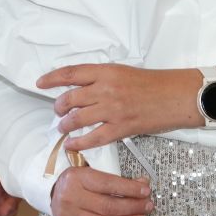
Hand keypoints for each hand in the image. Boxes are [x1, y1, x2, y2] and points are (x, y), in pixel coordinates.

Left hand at [37, 64, 202, 150]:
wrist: (175, 96)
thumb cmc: (152, 83)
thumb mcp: (123, 72)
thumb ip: (102, 78)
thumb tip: (80, 87)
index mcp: (106, 71)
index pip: (71, 73)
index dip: (52, 78)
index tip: (40, 83)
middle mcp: (106, 89)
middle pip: (70, 98)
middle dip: (59, 106)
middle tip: (58, 111)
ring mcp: (112, 109)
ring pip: (77, 118)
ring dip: (65, 125)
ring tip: (63, 127)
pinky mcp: (120, 127)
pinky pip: (93, 137)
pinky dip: (79, 142)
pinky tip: (72, 144)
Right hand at [51, 165, 151, 215]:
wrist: (52, 191)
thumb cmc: (76, 181)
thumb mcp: (93, 173)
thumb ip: (116, 179)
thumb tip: (142, 184)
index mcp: (79, 178)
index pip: (109, 184)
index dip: (129, 188)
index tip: (145, 191)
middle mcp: (73, 196)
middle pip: (107, 205)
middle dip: (131, 207)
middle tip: (147, 207)